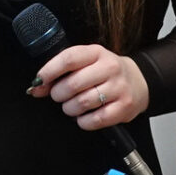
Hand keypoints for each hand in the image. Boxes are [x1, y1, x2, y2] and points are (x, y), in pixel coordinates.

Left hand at [30, 44, 148, 131]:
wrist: (139, 81)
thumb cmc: (105, 73)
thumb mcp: (86, 63)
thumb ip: (61, 73)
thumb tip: (36, 87)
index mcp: (96, 52)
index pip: (69, 59)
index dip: (50, 71)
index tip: (40, 81)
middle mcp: (110, 68)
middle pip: (73, 84)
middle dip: (58, 94)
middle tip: (58, 96)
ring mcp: (119, 88)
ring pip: (82, 103)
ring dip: (70, 108)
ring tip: (71, 106)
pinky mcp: (124, 108)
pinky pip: (95, 120)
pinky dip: (83, 122)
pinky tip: (83, 117)